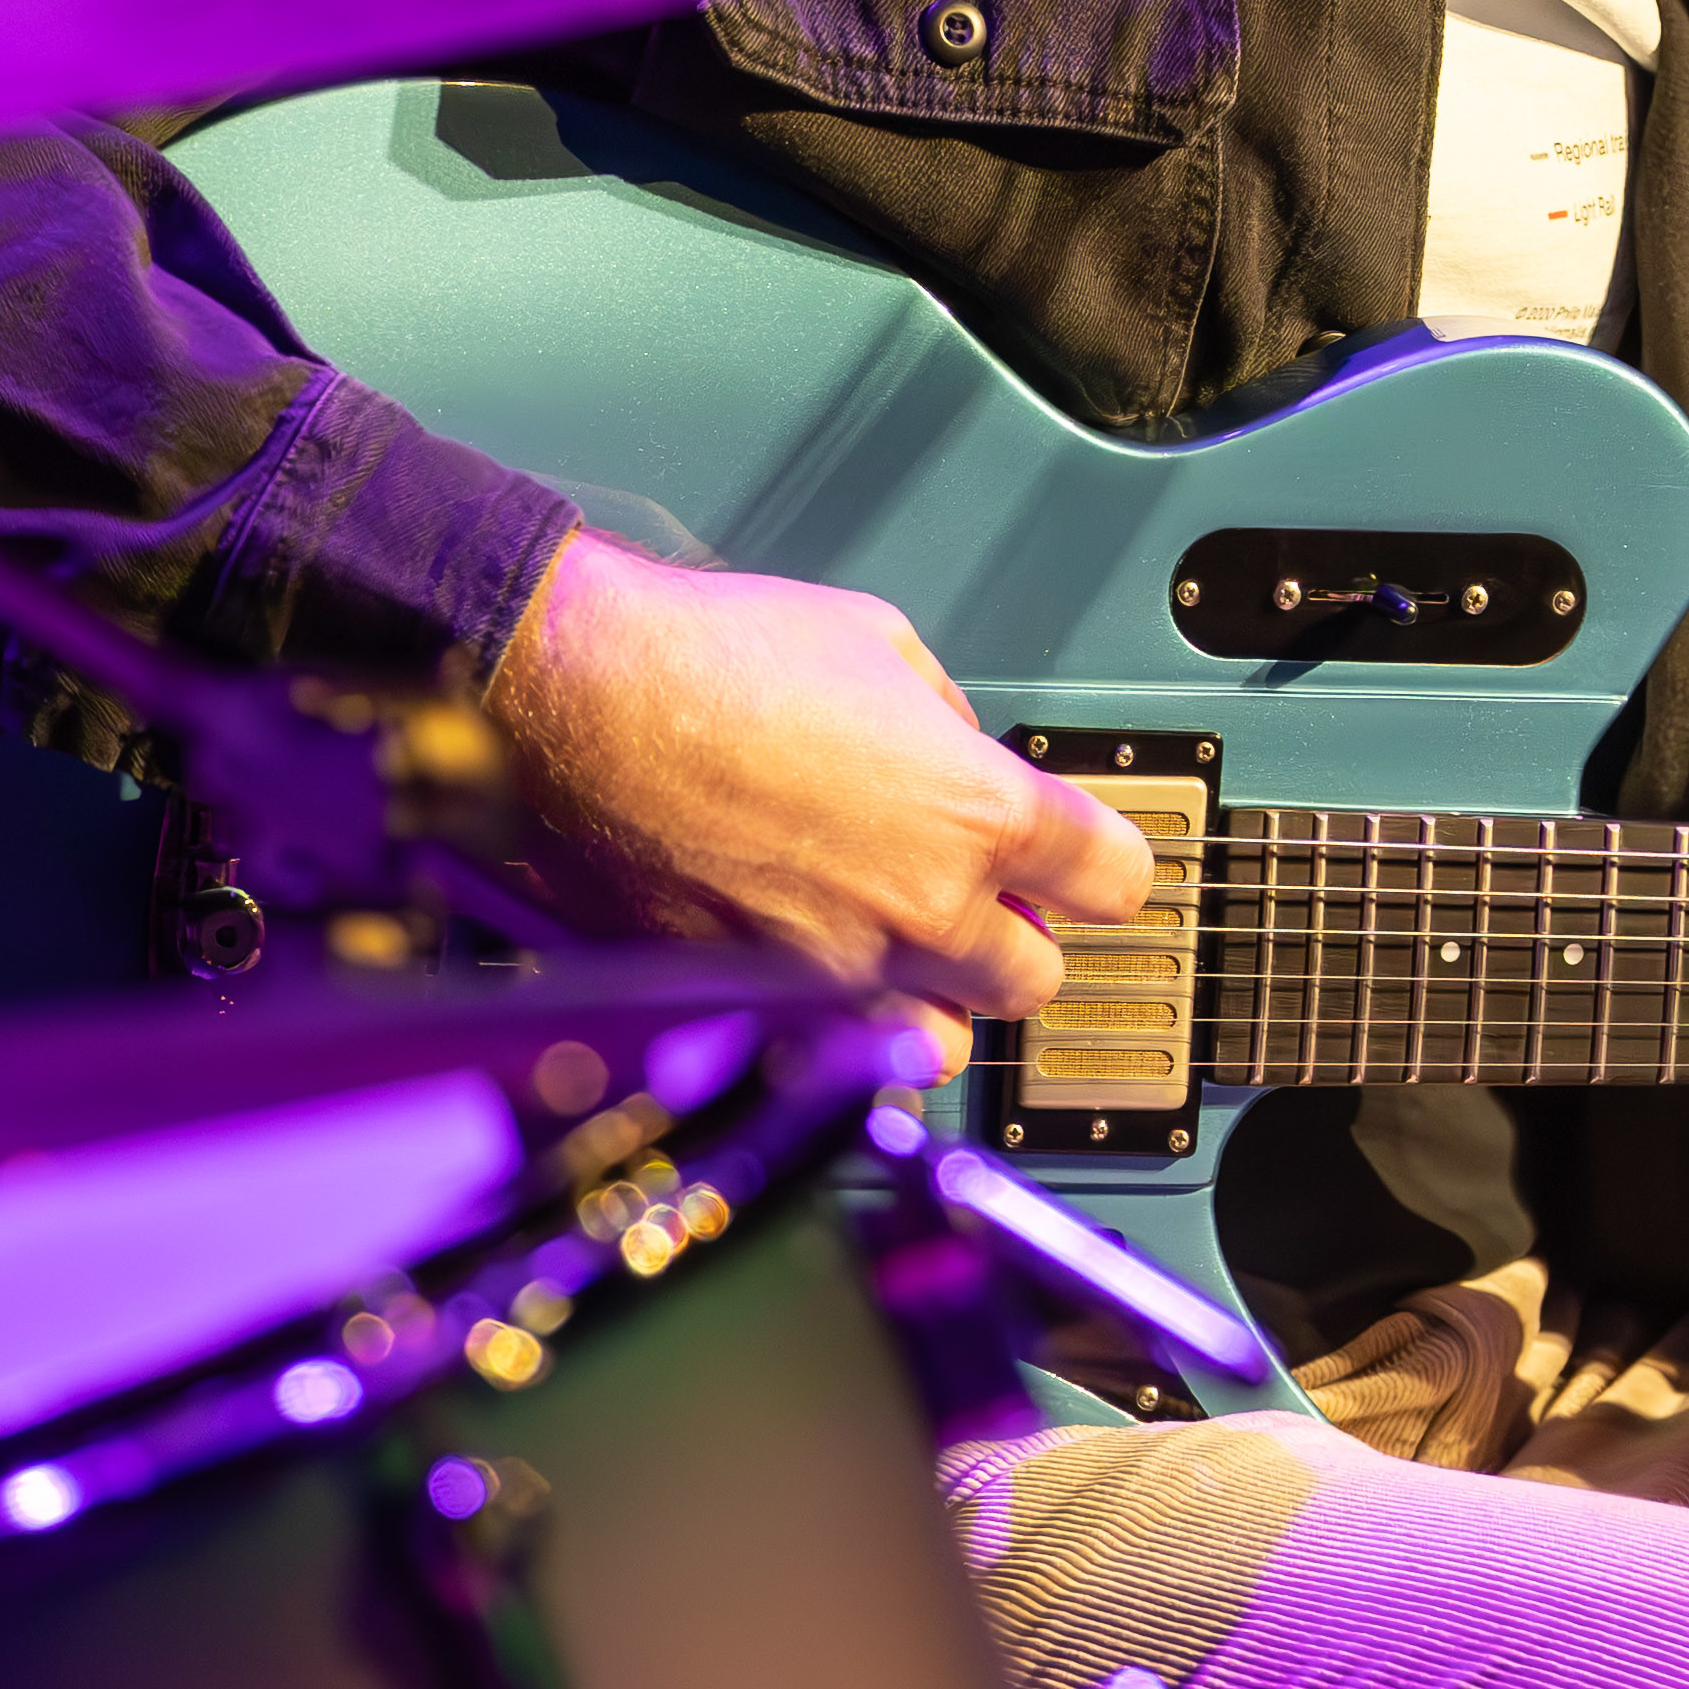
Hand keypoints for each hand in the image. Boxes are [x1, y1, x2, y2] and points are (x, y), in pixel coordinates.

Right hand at [486, 537, 1150, 1020]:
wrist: (569, 703)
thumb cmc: (707, 658)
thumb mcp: (875, 643)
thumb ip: (946, 724)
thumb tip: (957, 758)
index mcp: (975, 814)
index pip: (1118, 880)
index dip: (1103, 863)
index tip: (1083, 857)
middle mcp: (920, 912)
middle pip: (1038, 978)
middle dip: (1016, 936)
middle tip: (976, 892)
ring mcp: (835, 974)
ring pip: (941, 1037)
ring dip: (934, 996)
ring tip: (888, 936)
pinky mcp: (753, 1006)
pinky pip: (830, 1044)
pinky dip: (833, 1016)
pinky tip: (799, 955)